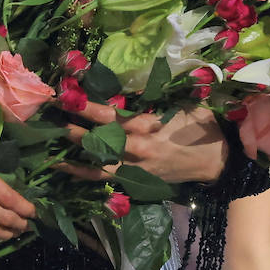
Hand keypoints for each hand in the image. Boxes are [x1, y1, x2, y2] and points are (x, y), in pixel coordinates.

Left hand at [60, 101, 229, 184]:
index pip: (110, 116)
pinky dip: (93, 181)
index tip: (66, 99)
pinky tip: (77, 178)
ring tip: (54, 161)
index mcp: (147, 127)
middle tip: (51, 126)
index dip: (86, 108)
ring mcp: (139, 170)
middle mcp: (139, 150)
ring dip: (76, 166)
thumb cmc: (200, 125)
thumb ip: (151, 99)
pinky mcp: (141, 183)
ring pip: (101, 170)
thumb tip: (126, 85)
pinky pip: (112, 183)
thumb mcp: (180, 104)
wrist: (218, 159)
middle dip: (74, 136)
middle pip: (100, 144)